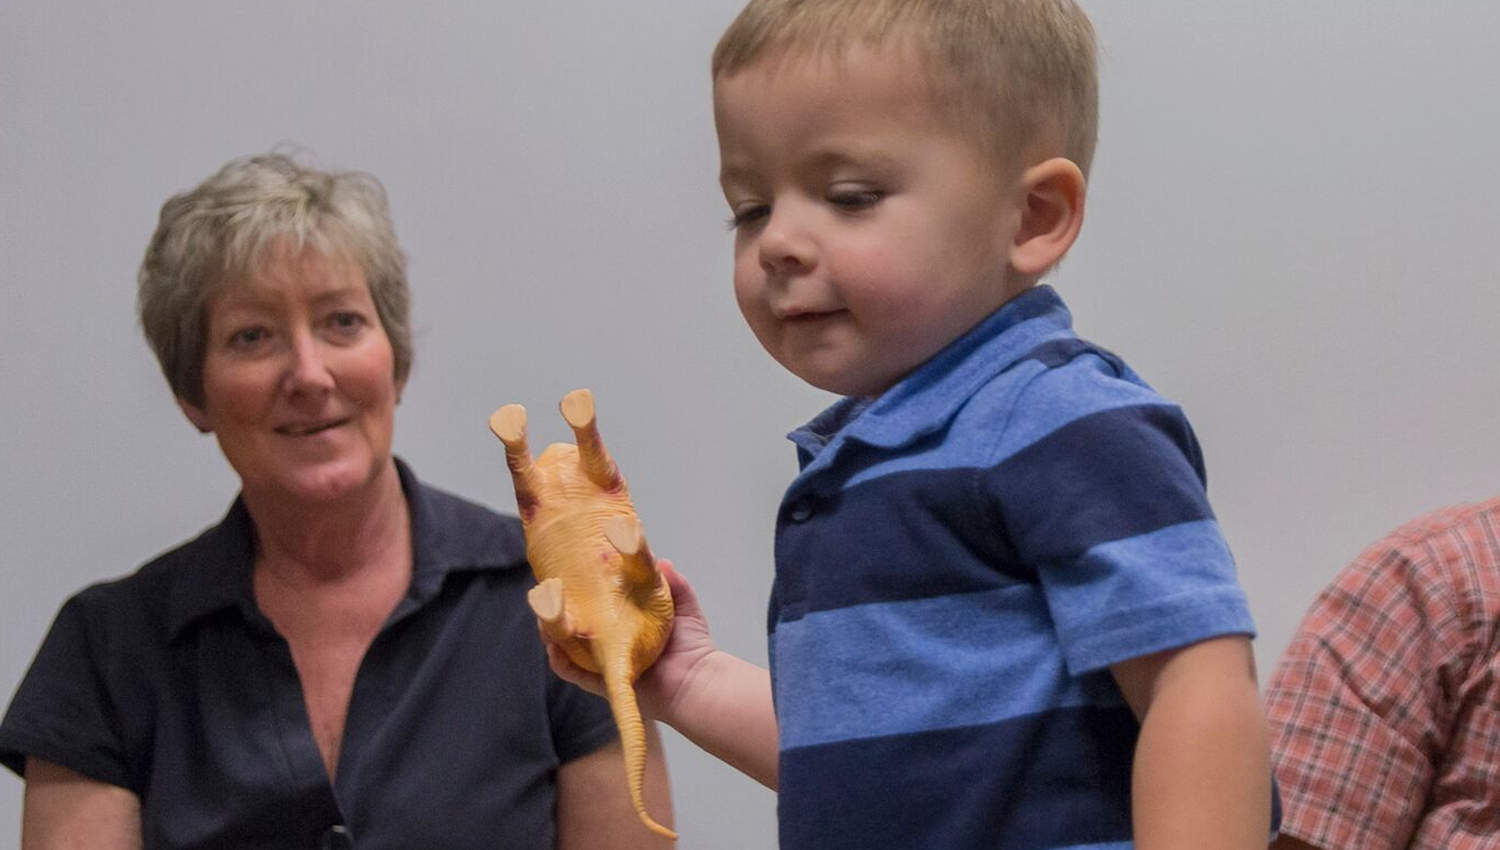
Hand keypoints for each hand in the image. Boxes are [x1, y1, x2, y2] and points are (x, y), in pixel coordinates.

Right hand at [540, 559, 716, 723]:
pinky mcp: (601, 680)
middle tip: (550, 587)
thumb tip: (661, 561)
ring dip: (551, 629)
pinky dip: (559, 658)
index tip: (572, 567)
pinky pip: (571, 672)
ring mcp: (603, 660)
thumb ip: (673, 582)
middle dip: (558, 605)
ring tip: (546, 612)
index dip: (581, 587)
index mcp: (624, 622)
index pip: (596, 603)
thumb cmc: (692, 645)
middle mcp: (609, 641)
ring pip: (565, 645)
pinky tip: (553, 643)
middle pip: (574, 622)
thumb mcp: (682, 604)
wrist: (696, 680)